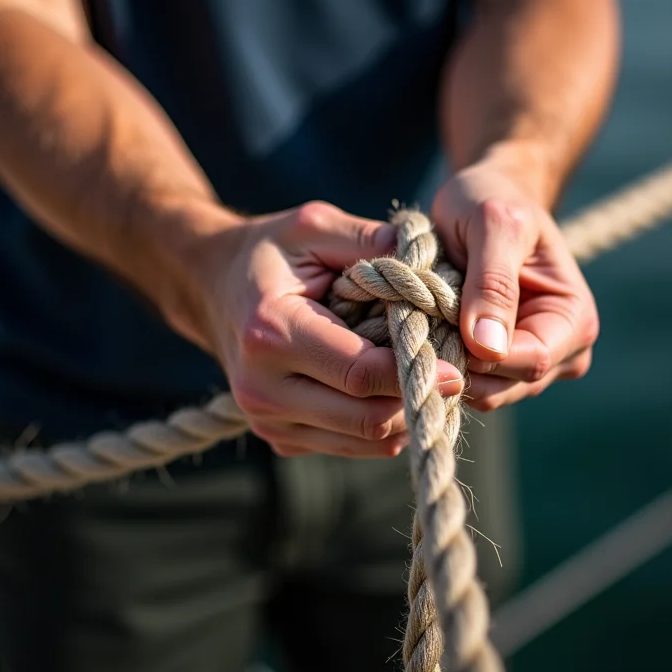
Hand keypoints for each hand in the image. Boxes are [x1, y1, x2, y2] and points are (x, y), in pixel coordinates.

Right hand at [191, 202, 463, 457]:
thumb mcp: (314, 227)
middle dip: (417, 399)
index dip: (415, 372)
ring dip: (404, 416)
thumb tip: (428, 267)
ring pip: (363, 441)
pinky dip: (381, 425)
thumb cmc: (269, 253)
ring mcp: (268, 420)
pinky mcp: (279, 438)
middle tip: (454, 375)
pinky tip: (393, 391)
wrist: (214, 288)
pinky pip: (349, 444)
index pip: (360, 373)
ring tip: (427, 381)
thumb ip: (369, 240)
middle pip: (366, 419)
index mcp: (271, 332)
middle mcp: (262, 388)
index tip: (457, 365)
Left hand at [431, 157, 598, 410]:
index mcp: (574, 321)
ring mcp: (528, 367)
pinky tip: (427, 328)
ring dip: (445, 361)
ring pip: (480, 393)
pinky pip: (465, 384)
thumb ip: (492, 283)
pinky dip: (441, 361)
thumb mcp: (493, 225)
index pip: (529, 363)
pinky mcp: (498, 370)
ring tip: (426, 315)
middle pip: (502, 387)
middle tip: (420, 316)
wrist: (484, 199)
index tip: (434, 326)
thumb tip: (487, 348)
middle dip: (457, 360)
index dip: (478, 356)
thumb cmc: (493, 201)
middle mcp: (561, 354)